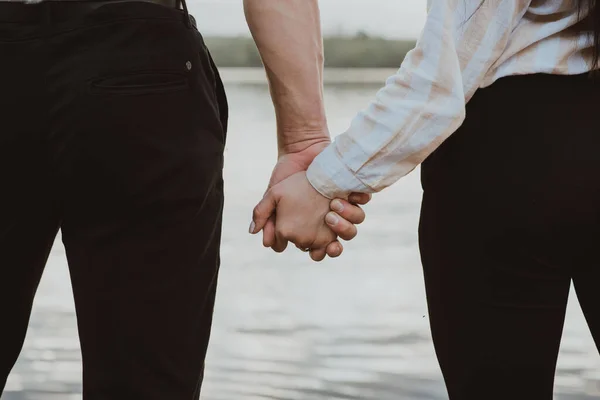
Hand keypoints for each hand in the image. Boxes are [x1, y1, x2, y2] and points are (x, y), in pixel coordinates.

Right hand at [259, 139, 368, 257]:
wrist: (300, 151)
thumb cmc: (286, 176)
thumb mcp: (273, 196)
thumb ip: (265, 216)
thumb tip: (263, 241)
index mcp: (312, 228)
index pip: (318, 251)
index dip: (318, 253)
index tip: (315, 249)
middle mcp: (330, 222)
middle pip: (338, 245)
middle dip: (336, 248)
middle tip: (332, 243)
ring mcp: (344, 208)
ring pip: (353, 226)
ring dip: (346, 223)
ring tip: (333, 206)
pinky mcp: (354, 192)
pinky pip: (364, 202)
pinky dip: (358, 200)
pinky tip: (347, 195)